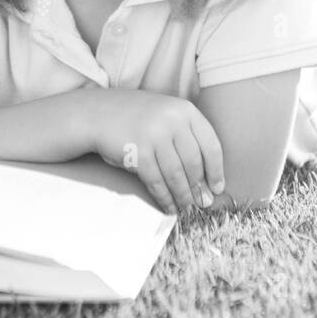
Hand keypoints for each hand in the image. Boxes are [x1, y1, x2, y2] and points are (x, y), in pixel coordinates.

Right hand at [89, 90, 225, 214]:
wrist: (99, 114)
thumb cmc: (137, 118)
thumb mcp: (166, 116)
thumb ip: (186, 137)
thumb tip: (206, 178)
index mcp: (185, 110)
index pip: (211, 145)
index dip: (216, 170)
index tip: (217, 188)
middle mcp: (173, 121)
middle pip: (194, 163)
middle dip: (199, 188)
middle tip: (202, 203)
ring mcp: (155, 136)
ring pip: (177, 175)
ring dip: (183, 196)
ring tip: (186, 208)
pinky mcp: (138, 153)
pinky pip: (157, 182)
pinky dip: (164, 198)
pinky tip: (168, 206)